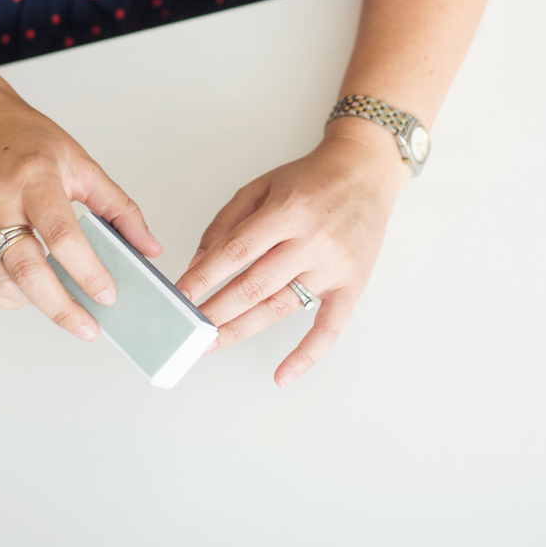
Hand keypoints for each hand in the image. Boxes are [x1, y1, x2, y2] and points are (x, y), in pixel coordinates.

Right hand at [0, 78, 161, 340]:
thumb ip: (117, 207)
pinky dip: (8, 297)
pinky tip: (30, 293)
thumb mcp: (80, 162)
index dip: (88, 271)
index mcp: (35, 179)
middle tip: (88, 327)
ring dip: (35, 304)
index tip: (109, 295)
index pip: (63, 235)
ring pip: (1, 283)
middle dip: (62, 308)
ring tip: (63, 305)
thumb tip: (148, 247)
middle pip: (27, 270)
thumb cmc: (24, 138)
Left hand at [175, 118, 410, 385]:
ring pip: (280, 307)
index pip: (237, 251)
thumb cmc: (311, 179)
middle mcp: (311, 240)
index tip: (181, 296)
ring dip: (242, 329)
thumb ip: (227, 221)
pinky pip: (329, 328)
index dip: (205, 277)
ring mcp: (333, 266)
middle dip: (216, 310)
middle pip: (255, 285)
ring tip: (212, 343)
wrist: (364, 172)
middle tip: (189, 329)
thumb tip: (199, 263)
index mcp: (287, 211)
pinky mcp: (352, 285)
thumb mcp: (262, 186)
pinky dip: (306, 355)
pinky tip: (283, 374)